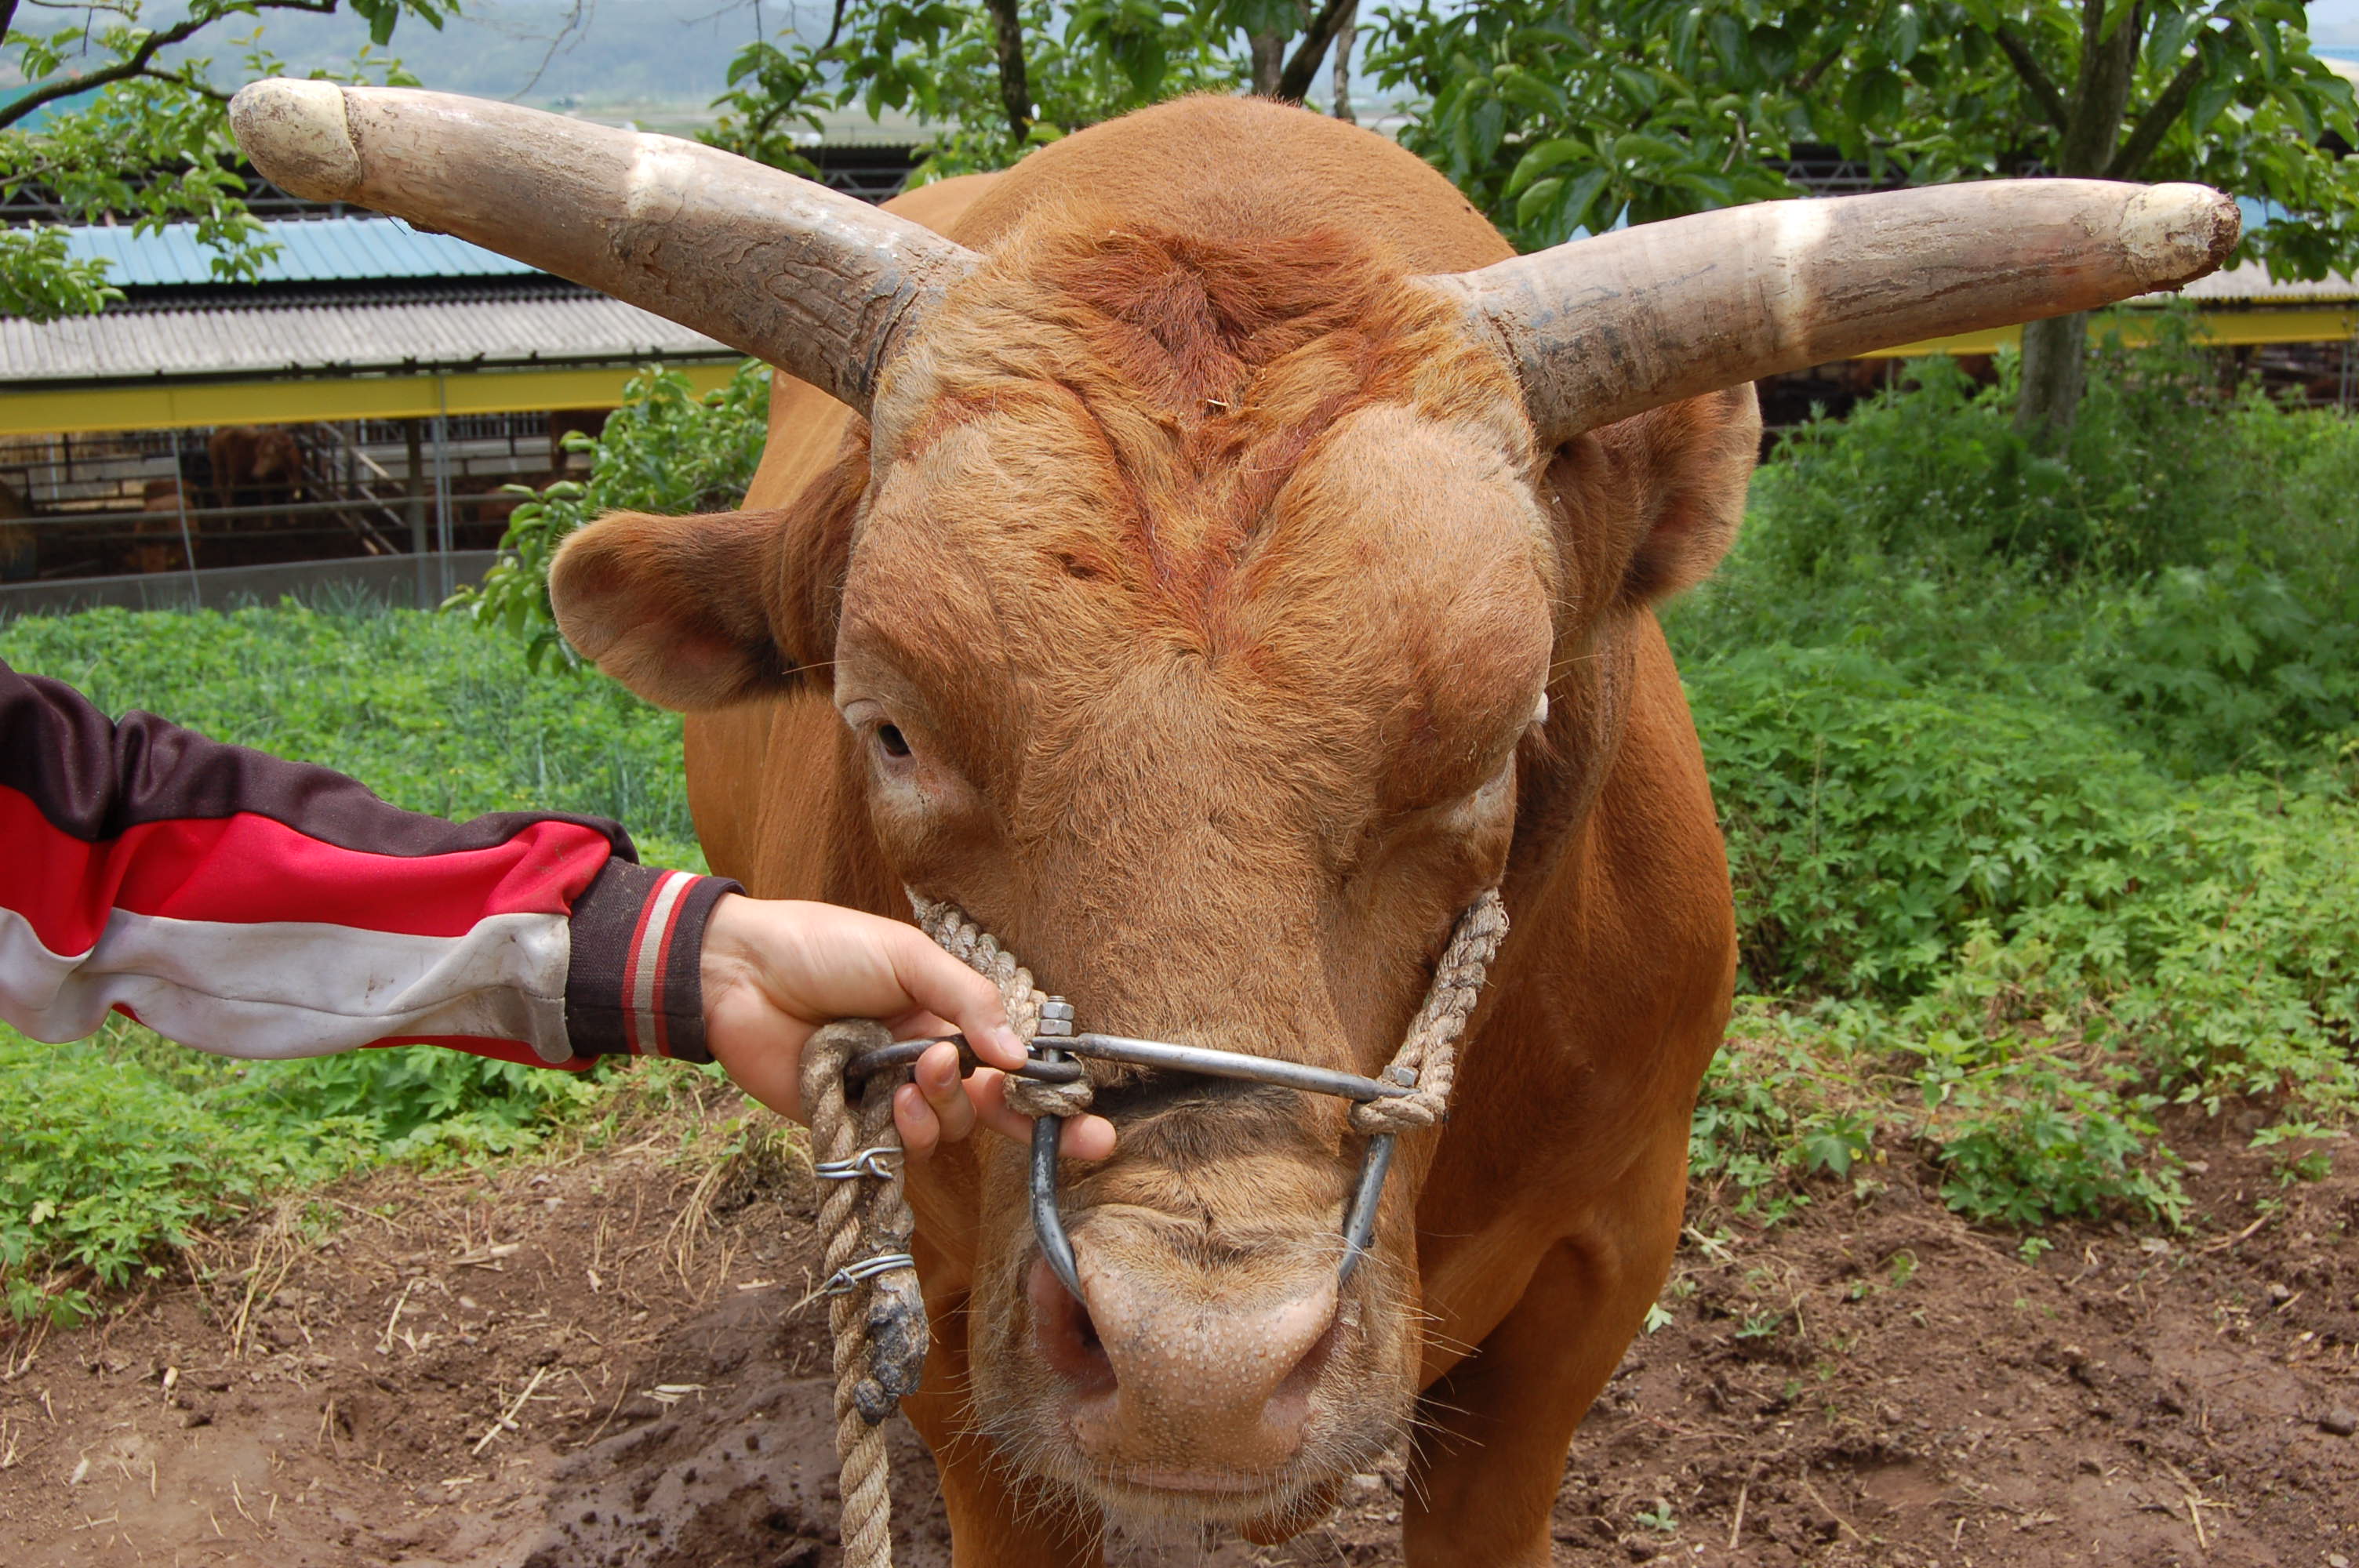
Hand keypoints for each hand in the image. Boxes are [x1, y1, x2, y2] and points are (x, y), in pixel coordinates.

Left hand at [698, 895, 1114, 1160]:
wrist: (738, 972)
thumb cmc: (824, 947)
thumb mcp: (907, 956)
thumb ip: (967, 999)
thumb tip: (1019, 1051)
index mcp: (945, 1014)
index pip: (1011, 1060)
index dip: (1051, 1091)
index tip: (1092, 1121)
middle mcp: (925, 1058)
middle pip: (992, 1107)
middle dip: (1029, 1122)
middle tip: (1062, 1130)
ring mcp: (889, 1094)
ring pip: (951, 1128)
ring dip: (948, 1108)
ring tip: (921, 1076)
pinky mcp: (852, 1123)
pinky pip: (901, 1146)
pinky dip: (910, 1129)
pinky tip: (892, 1101)